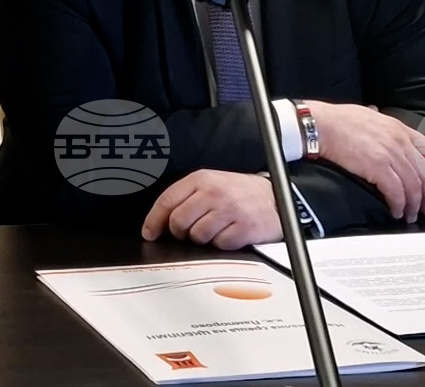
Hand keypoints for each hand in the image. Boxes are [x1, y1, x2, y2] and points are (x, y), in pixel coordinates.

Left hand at [141, 170, 283, 248]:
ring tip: (214, 229)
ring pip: (197, 235)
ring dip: (202, 238)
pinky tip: (229, 233)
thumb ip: (186, 198)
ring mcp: (230, 210)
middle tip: (189, 232)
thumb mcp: (211, 183)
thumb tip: (160, 222)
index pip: (167, 201)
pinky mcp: (244, 228)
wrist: (276, 196)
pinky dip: (221, 243)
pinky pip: (220, 244)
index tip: (149, 233)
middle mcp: (214, 193)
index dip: (154, 220)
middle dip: (179, 232)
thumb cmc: (239, 192)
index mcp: (201, 179)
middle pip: (178, 221)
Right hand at [305, 101, 424, 222]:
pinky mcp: (378, 168)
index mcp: (399, 128)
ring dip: (414, 205)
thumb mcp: (368, 115)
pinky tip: (397, 211)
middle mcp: (400, 141)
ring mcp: (391, 154)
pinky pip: (396, 192)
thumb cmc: (337, 120)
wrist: (321, 125)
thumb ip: (379, 121)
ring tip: (411, 215)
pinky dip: (399, 205)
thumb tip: (377, 117)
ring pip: (413, 186)